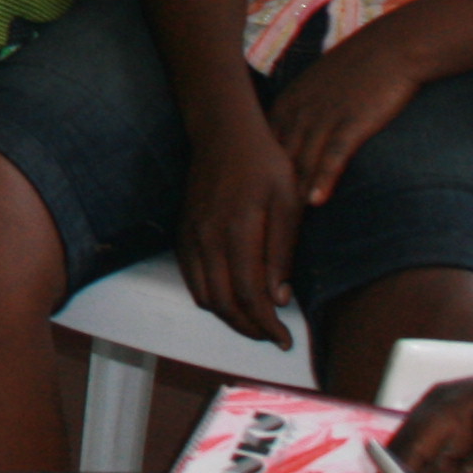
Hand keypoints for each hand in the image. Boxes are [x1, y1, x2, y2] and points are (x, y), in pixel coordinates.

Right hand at [179, 101, 304, 346]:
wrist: (224, 132)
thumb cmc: (264, 162)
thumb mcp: (289, 201)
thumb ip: (282, 251)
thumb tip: (279, 298)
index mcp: (239, 231)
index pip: (250, 295)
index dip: (267, 325)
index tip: (285, 340)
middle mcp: (208, 238)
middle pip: (223, 302)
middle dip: (248, 328)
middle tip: (272, 337)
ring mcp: (191, 235)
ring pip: (203, 294)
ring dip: (228, 316)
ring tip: (254, 322)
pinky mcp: (183, 231)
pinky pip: (191, 277)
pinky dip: (209, 296)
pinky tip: (230, 297)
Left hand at [271, 23, 425, 205]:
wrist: (392, 47)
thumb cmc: (358, 69)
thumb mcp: (317, 88)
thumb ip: (301, 113)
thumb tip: (294, 143)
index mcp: (287, 104)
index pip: (262, 147)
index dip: (255, 176)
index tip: (249, 204)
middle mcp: (299, 112)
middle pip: (276, 160)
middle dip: (266, 192)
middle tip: (259, 220)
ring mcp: (324, 118)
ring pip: (300, 162)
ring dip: (290, 194)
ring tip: (283, 223)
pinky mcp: (351, 123)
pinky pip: (333, 155)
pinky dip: (323, 178)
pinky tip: (316, 201)